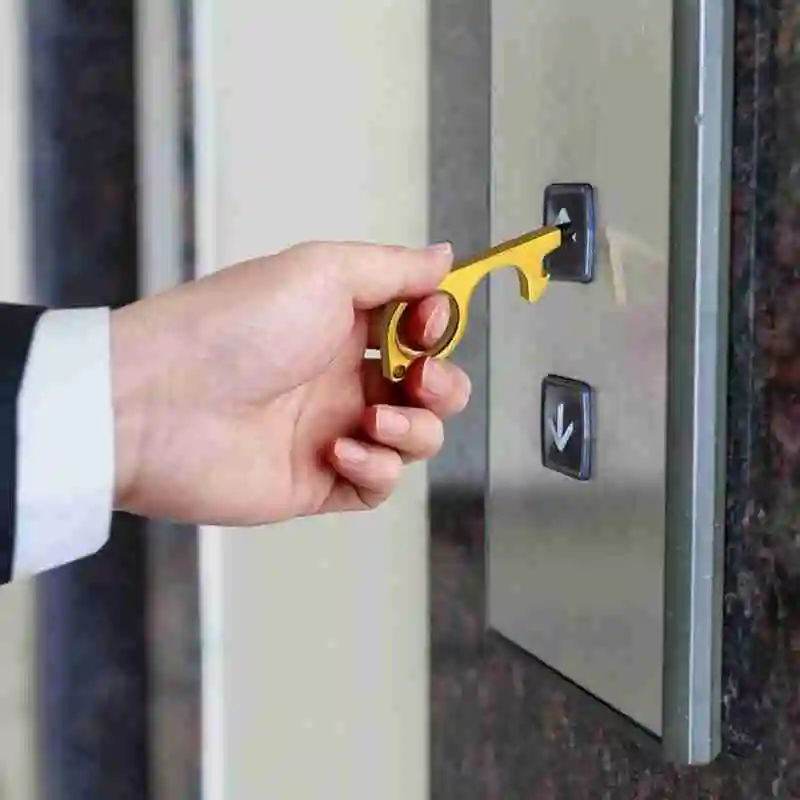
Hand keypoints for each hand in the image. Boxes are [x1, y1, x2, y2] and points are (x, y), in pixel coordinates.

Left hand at [110, 241, 470, 524]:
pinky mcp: (318, 480)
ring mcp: (332, 428)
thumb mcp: (320, 272)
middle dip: (444, 385)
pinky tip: (339, 449)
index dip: (438, 328)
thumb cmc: (231, 327)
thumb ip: (393, 268)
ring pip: (414, 437)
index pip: (419, 328)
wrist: (157, 404)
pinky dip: (377, 468)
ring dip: (415, 429)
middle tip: (419, 378)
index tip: (426, 325)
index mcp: (343, 323)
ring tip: (372, 417)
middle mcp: (341, 376)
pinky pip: (379, 484)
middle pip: (430, 388)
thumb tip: (445, 256)